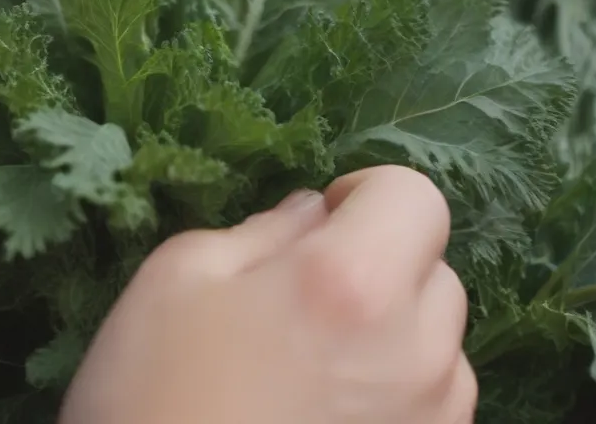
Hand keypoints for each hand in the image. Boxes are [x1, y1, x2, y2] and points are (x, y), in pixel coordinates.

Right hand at [62, 165, 476, 423]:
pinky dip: (400, 396)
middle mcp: (416, 352)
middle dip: (384, 266)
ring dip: (398, 336)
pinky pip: (436, 409)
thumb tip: (312, 215)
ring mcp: (431, 422)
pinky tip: (328, 415)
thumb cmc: (151, 395)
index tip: (324, 220)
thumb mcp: (177, 278)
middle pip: (437, 272)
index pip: (417, 198)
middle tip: (307, 300)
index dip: (369, 195)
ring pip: (444, 347)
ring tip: (319, 368)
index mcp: (352, 283)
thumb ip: (260, 231)